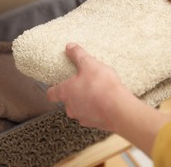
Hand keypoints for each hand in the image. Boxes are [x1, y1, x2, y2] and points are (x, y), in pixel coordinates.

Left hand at [47, 43, 170, 154]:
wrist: (119, 109)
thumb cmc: (101, 86)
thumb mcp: (89, 64)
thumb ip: (78, 55)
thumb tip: (69, 46)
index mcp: (65, 92)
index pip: (51, 94)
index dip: (53, 89)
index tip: (56, 85)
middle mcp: (70, 107)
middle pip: (67, 100)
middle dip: (74, 93)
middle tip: (84, 84)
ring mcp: (82, 117)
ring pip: (80, 108)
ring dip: (86, 102)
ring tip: (98, 92)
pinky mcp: (94, 124)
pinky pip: (92, 115)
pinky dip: (96, 109)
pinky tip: (106, 101)